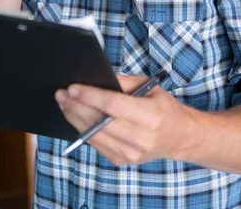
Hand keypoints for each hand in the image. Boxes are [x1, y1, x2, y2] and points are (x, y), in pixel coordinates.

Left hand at [55, 74, 195, 165]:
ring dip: (75, 118)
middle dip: (76, 106)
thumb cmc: (163, 107)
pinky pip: (96, 145)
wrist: (178, 136)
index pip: (113, 105)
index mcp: (151, 116)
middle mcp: (141, 138)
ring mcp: (130, 153)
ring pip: (94, 135)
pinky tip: (76, 117)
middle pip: (99, 121)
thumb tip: (97, 78)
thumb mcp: (149, 86)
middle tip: (61, 94)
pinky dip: (83, 130)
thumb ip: (124, 82)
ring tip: (64, 104)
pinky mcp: (122, 161)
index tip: (73, 87)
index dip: (90, 96)